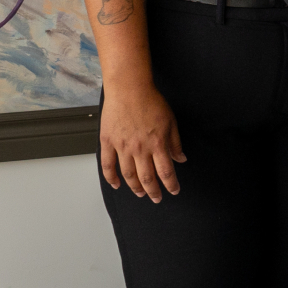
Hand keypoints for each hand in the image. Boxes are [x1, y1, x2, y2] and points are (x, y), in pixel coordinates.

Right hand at [99, 83, 185, 201]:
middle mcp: (140, 149)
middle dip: (153, 192)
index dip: (170, 185)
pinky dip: (111, 177)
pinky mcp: (108, 142)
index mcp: (157, 144)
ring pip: (128, 175)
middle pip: (147, 178)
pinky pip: (108, 165)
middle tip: (157, 199)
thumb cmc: (151, 102)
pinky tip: (117, 184)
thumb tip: (180, 159)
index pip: (166, 172)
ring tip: (140, 193)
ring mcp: (122, 147)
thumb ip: (175, 143)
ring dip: (135, 187)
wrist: (129, 89)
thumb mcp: (171, 121)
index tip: (174, 191)